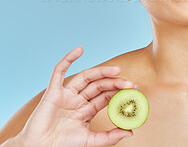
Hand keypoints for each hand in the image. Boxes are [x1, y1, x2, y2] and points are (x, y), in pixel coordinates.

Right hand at [17, 46, 136, 146]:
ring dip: (101, 71)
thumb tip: (131, 132)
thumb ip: (110, 137)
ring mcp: (65, 95)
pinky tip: (79, 50)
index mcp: (86, 110)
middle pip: (98, 85)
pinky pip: (58, 72)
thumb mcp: (90, 141)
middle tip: (129, 83)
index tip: (134, 90)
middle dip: (114, 83)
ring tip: (117, 71)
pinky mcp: (52, 92)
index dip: (119, 92)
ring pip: (85, 77)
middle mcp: (77, 100)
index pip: (106, 96)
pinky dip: (68, 59)